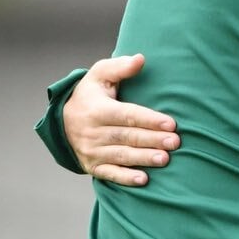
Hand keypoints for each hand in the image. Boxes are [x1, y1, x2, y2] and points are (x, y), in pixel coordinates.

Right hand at [63, 54, 179, 185]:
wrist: (63, 120)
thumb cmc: (91, 94)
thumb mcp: (100, 74)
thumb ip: (120, 66)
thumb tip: (140, 59)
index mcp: (97, 109)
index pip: (127, 115)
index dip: (149, 120)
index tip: (171, 124)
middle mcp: (93, 132)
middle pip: (127, 137)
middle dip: (152, 140)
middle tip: (175, 142)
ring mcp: (91, 151)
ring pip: (121, 156)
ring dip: (143, 158)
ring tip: (165, 159)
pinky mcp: (92, 166)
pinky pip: (110, 174)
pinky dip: (126, 178)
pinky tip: (144, 180)